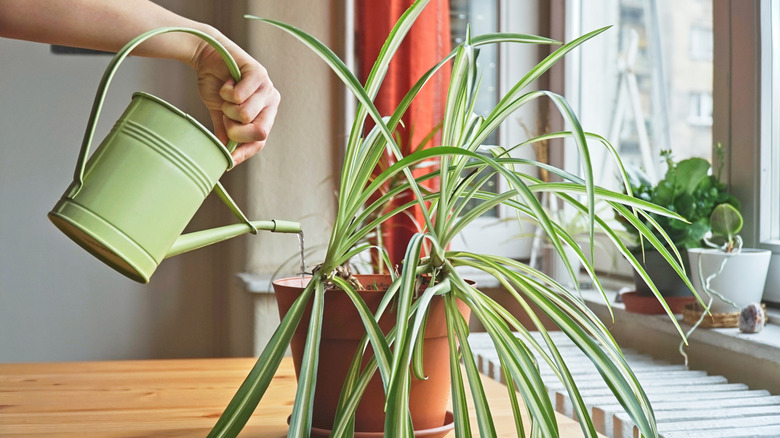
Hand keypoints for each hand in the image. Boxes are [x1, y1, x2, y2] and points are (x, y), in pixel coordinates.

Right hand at [190, 34, 279, 165]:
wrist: (206, 58)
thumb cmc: (216, 85)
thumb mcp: (221, 114)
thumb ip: (226, 133)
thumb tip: (226, 158)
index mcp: (266, 114)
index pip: (260, 141)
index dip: (245, 152)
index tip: (229, 159)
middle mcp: (272, 101)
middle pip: (257, 132)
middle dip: (234, 128)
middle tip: (225, 114)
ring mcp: (267, 87)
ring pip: (245, 115)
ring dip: (227, 107)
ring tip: (226, 95)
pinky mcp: (258, 73)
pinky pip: (239, 96)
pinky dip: (225, 92)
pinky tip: (227, 82)